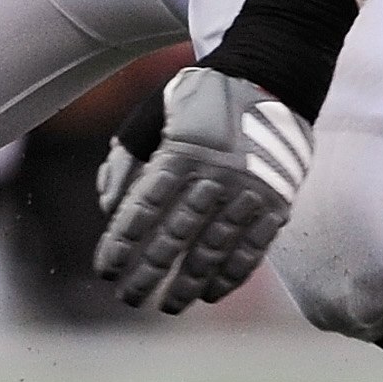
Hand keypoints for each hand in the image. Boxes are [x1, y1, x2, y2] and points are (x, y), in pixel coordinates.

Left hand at [94, 65, 310, 312]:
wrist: (271, 76)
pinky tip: (212, 294)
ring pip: (213, 249)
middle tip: (129, 298)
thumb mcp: (155, 111)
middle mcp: (214, 177)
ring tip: (169, 305)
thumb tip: (110, 207)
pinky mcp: (276, 203)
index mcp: (179, 152)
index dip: (122, 242)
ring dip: (189, 283)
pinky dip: (232, 274)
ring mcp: (248, 192)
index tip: (106, 269)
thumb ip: (128, 156)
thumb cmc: (203, 96)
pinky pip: (253, 248)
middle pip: (174, 236)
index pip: (143, 208)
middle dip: (148, 272)